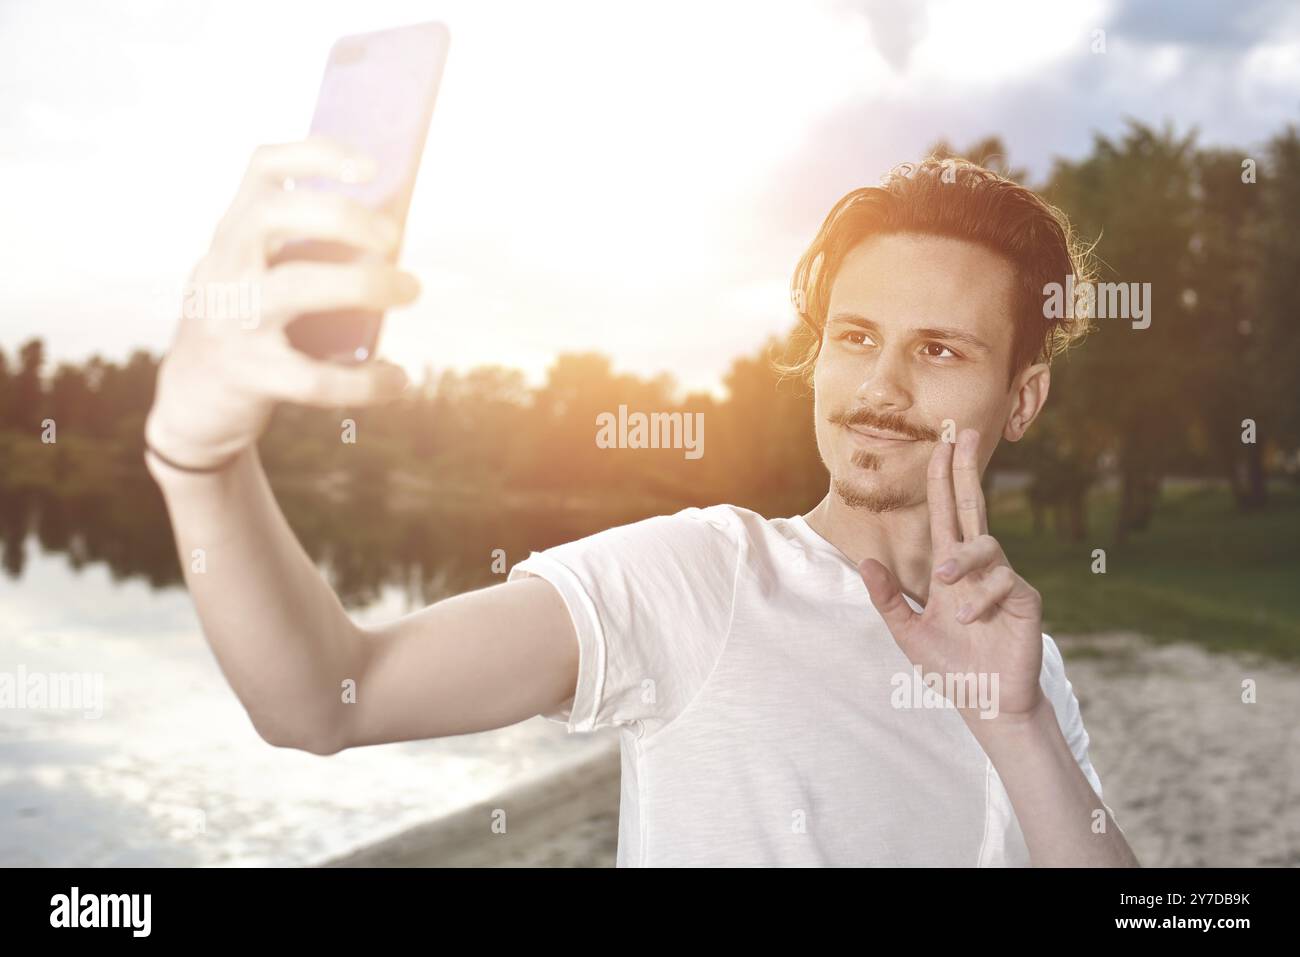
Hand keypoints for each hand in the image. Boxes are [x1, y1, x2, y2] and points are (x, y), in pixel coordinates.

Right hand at [144, 136, 419, 469]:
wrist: (192, 402)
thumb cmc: (249, 327)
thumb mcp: (259, 275)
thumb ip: (304, 251)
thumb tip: (392, 235)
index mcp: (232, 233)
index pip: (262, 168)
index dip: (316, 155)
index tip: (371, 166)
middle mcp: (224, 268)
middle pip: (275, 216)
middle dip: (345, 218)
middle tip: (394, 238)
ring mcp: (231, 322)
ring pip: (297, 287)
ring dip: (365, 285)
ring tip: (410, 288)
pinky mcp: (248, 376)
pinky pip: (314, 377)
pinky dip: (366, 379)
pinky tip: (397, 377)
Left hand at [858, 429, 1045, 726]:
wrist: (985, 703)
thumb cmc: (950, 667)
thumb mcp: (908, 632)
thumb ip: (888, 599)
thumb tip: (864, 563)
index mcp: (951, 568)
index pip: (945, 513)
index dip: (943, 479)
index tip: (942, 444)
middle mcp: (977, 567)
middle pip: (973, 506)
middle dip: (966, 470)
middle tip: (964, 433)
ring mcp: (1004, 580)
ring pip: (986, 545)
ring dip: (963, 562)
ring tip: (946, 590)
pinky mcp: (1024, 599)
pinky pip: (1004, 581)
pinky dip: (981, 600)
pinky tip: (968, 621)